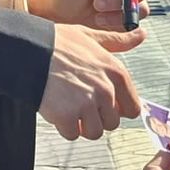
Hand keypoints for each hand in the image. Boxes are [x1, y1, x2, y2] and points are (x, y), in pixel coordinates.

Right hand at [37, 24, 142, 139]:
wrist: (28, 50)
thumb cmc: (57, 43)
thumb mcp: (90, 36)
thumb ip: (118, 41)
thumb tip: (141, 35)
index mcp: (115, 72)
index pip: (132, 108)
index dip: (116, 109)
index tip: (103, 104)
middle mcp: (105, 90)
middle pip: (112, 123)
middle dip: (96, 117)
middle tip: (78, 102)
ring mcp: (87, 104)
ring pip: (94, 132)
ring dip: (80, 124)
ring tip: (67, 105)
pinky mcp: (67, 116)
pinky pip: (72, 134)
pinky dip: (63, 126)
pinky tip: (55, 108)